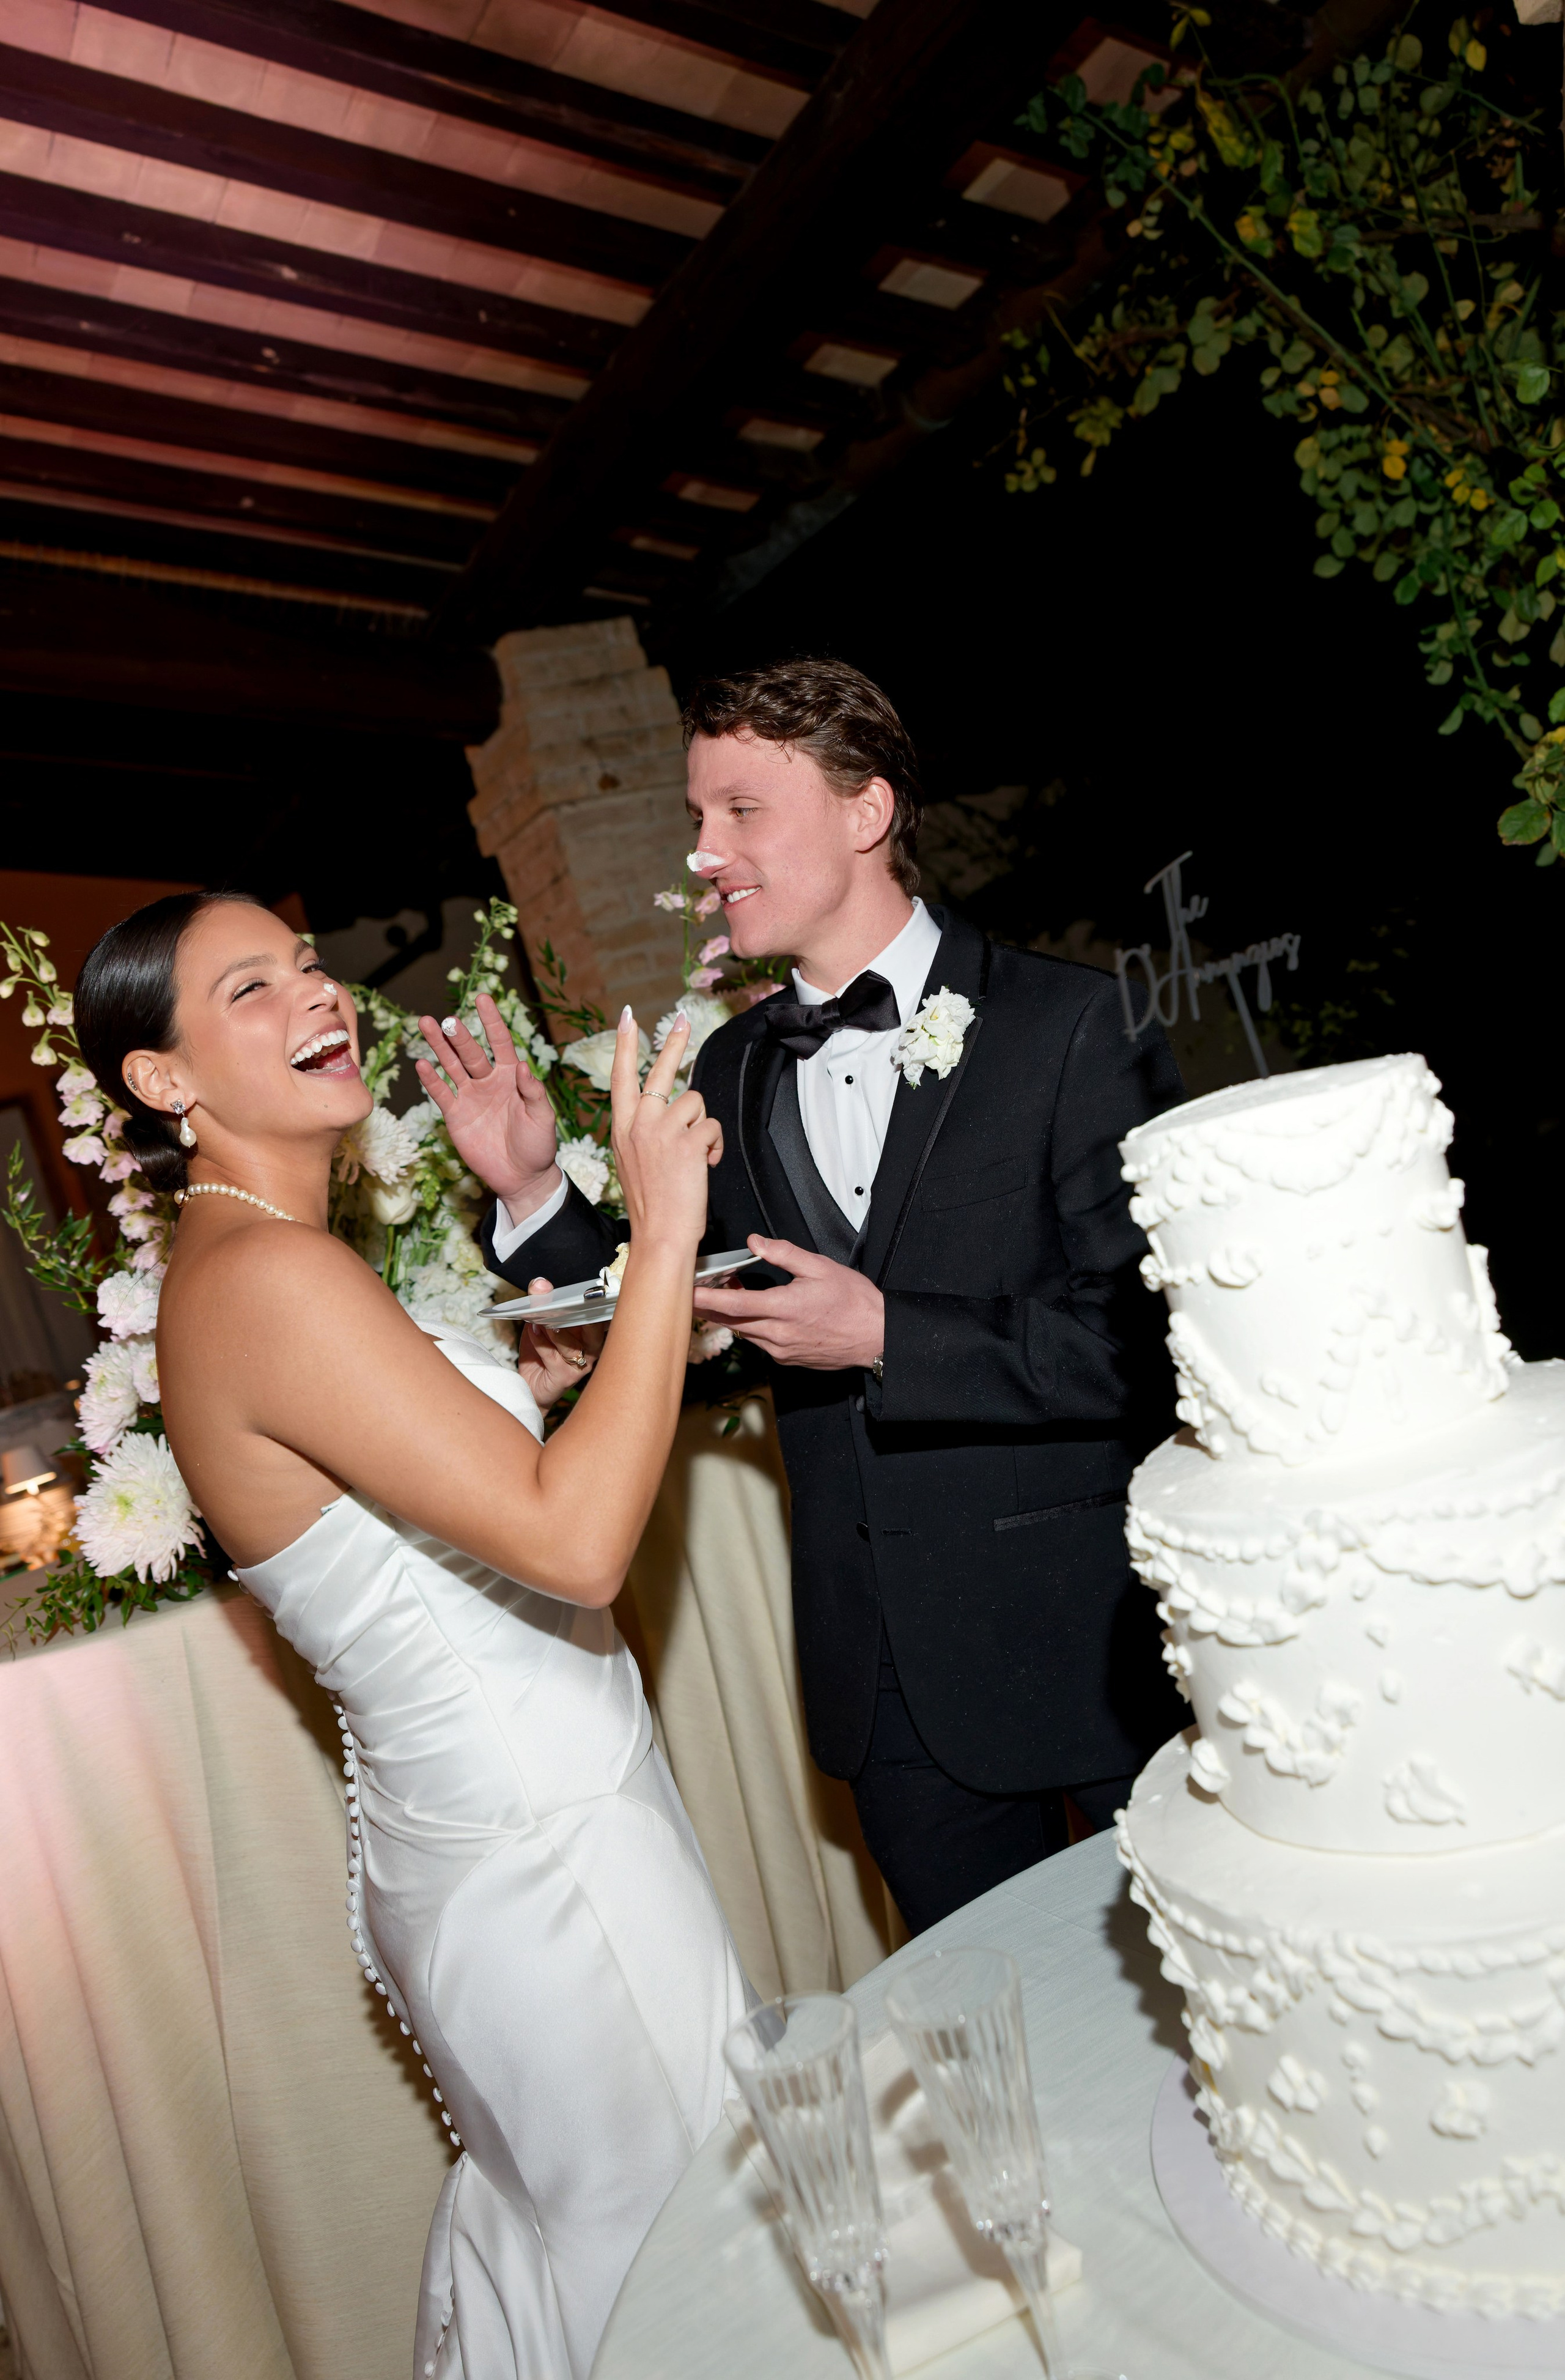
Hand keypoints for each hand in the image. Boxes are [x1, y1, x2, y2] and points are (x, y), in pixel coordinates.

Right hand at [416, 993, 558, 1220]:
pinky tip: (421, 1064)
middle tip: (446, 1019)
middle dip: (459, 1035)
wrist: (521, 1177)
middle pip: (471, 1052)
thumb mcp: (543, 1118)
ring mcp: (471, 1097)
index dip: (492, 1021)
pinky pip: (442, 1094)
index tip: (483, 998)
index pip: (500, 1042)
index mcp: (513, 1076)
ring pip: (452, 1066)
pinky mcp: (456, 1116)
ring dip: (439, 1046)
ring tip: (425, 1024)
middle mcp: (489, 1081)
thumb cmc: (538, 1146)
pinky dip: (432, 1080)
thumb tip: (523, 1065)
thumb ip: (534, 1092)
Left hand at [515, 1278, 604, 1409]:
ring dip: (555, 1330)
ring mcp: (581, 1364)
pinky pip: (553, 1356)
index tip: (592, 1290)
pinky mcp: (566, 1376)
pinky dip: (541, 1342)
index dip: (600, 1302)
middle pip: (595, 1328)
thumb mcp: (541, 1323)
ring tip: (542, 1318)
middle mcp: (592, 1348)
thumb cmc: (541, 1354)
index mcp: (590, 1332)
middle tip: (569, 1300)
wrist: (531, 1386)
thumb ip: (542, 1303)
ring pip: (572, 1344)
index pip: (601, 1314)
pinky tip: (533, 1331)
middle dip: (581, 1312)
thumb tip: (540, 1283)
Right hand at [610, 1008, 721, 1254]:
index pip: (620, 1077)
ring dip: (702, 1126)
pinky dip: (714, 1145)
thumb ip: (643, 1133)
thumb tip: (670, 1113)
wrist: (660, 1234)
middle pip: (659, 1071)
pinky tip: (705, 1164)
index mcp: (622, 1129)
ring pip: (695, 1102)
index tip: (626, 1018)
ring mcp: (662, 1131)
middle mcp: (639, 1124)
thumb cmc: (651, 1204)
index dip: (624, 1045)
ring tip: (696, 1154)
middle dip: (673, 1041)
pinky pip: (712, 1126)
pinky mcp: (688, 1142)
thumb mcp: (632, 1162)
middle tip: (682, 1018)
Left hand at [692, 1236, 883, 1369]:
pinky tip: (755, 1312)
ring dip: (731, 1316)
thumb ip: (784, 1253)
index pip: (735, 1305)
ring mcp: (782, 1350)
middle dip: (710, 1307)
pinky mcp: (788, 1359)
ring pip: (744, 1332)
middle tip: (695, 1292)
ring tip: (727, 1294)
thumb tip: (756, 1242)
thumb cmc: (853, 1303)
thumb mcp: (820, 1267)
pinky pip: (760, 1342)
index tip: (688, 1292)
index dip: (707, 1299)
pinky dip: (750, 1327)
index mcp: (785, 1308)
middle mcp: (779, 1335)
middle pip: (732, 1322)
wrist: (875, 1336)